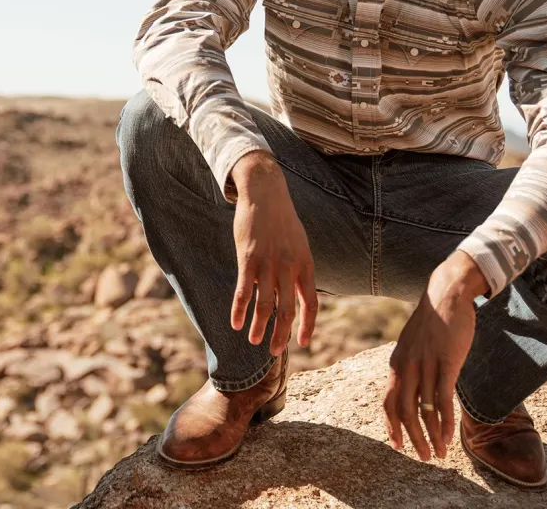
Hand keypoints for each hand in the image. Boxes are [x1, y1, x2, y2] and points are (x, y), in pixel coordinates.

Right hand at [229, 150, 318, 355]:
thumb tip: (300, 294)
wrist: (266, 194)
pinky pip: (243, 292)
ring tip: (254, 341)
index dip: (308, 325)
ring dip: (259, 327)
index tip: (304, 343)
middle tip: (275, 353)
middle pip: (287, 310)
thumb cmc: (283, 221)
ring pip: (264, 305)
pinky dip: (239, 310)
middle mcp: (289, 267)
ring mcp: (268, 264)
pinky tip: (235, 323)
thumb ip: (300, 269)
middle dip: (281, 335)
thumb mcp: (300, 244)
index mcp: (305, 264)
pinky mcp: (248, 260)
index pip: (311, 303)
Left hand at [383, 251, 487, 460]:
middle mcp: (407, 366)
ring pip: (424, 410)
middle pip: (404, 412)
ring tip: (438, 453)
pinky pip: (443, 400)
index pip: (388, 402)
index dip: (391, 426)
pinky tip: (448, 437)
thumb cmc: (432, 321)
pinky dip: (444, 423)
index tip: (398, 446)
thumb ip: (409, 366)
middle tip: (422, 456)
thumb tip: (411, 389)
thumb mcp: (412, 344)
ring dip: (430, 436)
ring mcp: (426, 365)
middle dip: (412, 438)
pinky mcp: (446, 362)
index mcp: (396, 363)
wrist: (447, 294)